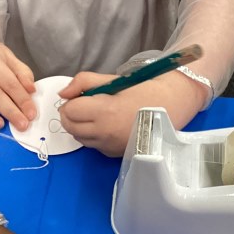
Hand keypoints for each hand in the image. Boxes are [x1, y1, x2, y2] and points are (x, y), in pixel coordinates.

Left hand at [57, 71, 205, 156]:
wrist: (170, 106)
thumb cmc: (142, 89)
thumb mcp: (113, 79)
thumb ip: (84, 82)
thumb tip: (63, 94)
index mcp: (104, 111)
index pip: (69, 111)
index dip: (71, 102)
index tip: (82, 96)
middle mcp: (105, 132)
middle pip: (69, 127)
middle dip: (71, 114)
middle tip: (85, 104)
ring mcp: (109, 146)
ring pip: (78, 138)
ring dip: (80, 126)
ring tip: (97, 114)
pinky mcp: (114, 154)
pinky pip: (92, 145)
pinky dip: (92, 136)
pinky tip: (107, 125)